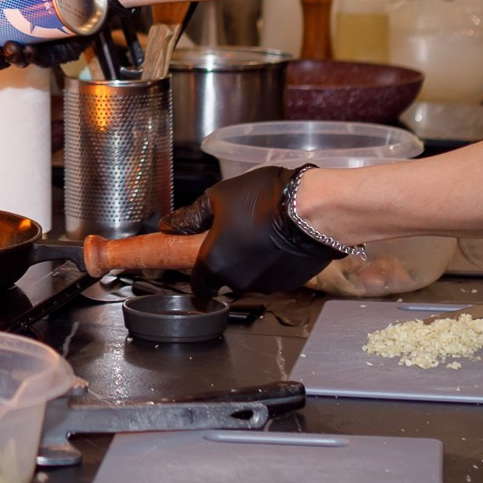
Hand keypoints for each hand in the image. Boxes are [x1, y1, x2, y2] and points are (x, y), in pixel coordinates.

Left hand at [159, 166, 341, 302]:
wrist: (311, 209)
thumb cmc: (264, 200)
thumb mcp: (218, 198)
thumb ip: (191, 216)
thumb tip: (171, 225)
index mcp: (215, 263)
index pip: (197, 284)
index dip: (196, 276)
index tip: (198, 268)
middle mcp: (238, 281)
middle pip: (224, 276)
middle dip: (226, 258)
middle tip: (235, 231)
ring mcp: (266, 285)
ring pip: (250, 275)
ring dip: (250, 259)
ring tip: (260, 229)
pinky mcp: (289, 283)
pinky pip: (273, 274)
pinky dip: (272, 261)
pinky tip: (278, 239)